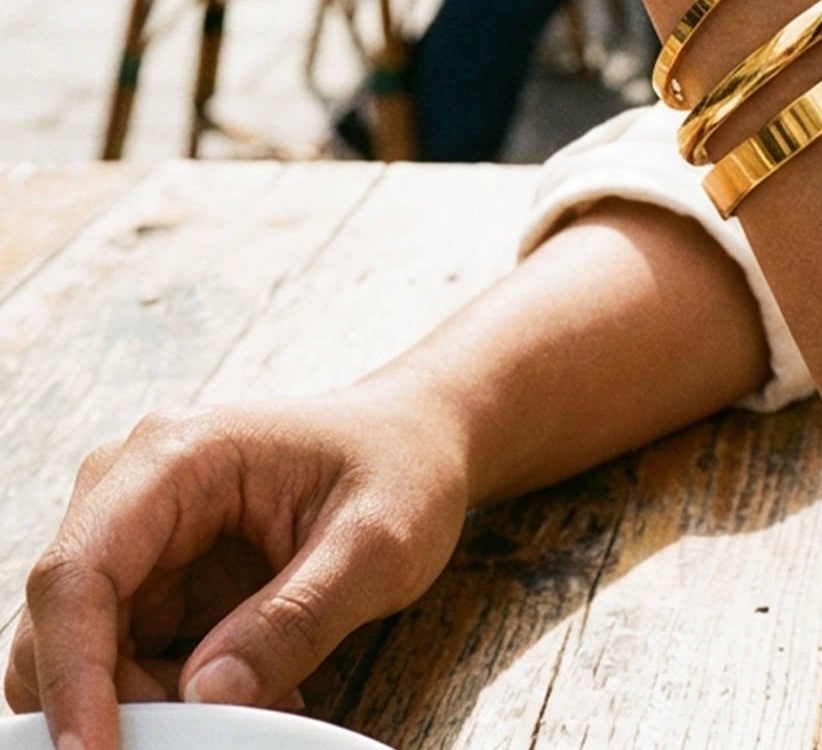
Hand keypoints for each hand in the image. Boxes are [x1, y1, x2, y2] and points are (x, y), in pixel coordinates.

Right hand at [5, 382, 469, 745]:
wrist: (417, 441)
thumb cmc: (402, 469)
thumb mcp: (377, 546)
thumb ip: (295, 619)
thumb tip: (206, 694)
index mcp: (179, 455)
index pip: (78, 572)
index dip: (72, 673)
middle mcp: (137, 485)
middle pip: (64, 620)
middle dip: (111, 698)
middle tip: (204, 733)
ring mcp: (142, 531)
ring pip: (87, 650)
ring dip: (148, 701)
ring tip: (263, 695)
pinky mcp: (158, 573)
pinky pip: (125, 658)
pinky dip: (170, 694)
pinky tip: (252, 686)